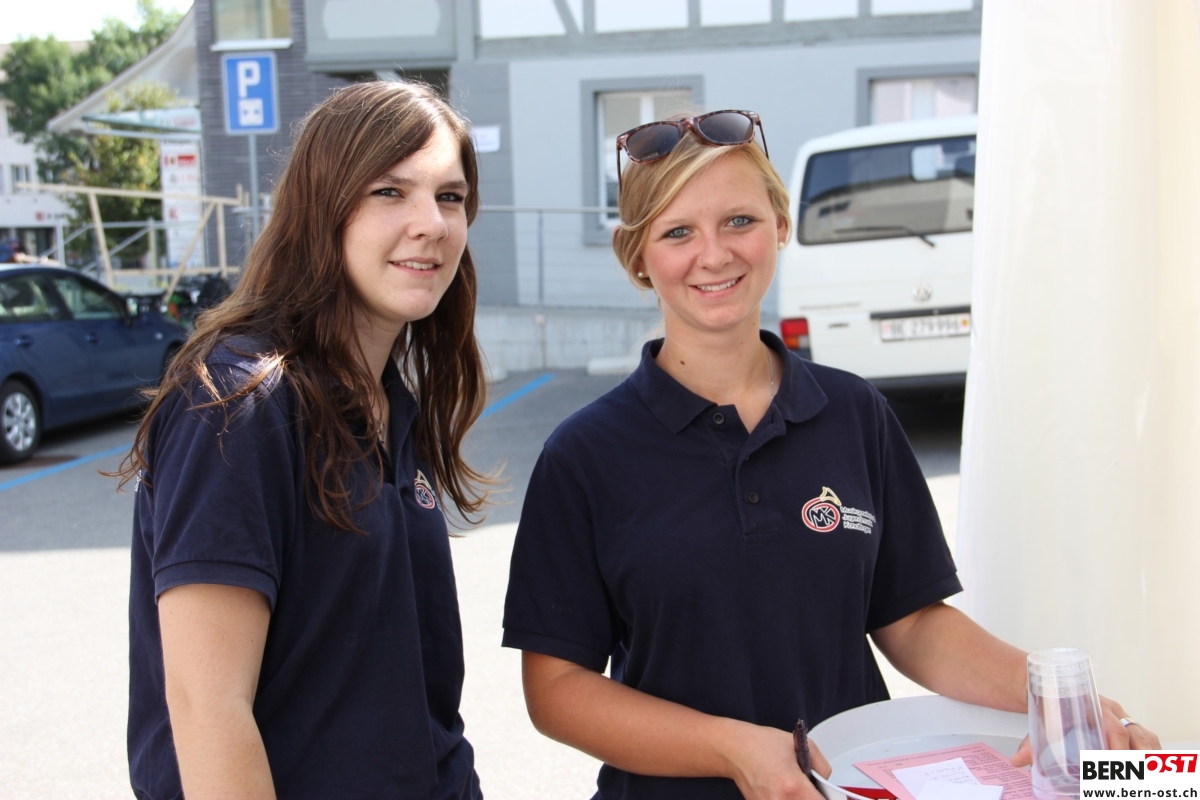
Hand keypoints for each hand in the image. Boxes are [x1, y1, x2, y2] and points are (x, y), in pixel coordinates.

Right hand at [725, 723, 831, 799]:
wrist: (734, 750)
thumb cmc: (762, 745)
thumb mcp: (801, 745)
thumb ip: (821, 766)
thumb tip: (825, 782)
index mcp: (793, 786)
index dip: (828, 799)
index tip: (828, 795)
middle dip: (812, 798)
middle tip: (812, 789)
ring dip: (799, 798)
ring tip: (793, 787)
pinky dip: (785, 798)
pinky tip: (782, 788)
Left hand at [1010, 695, 1161, 766]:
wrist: (1050, 685)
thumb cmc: (1049, 705)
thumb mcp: (1040, 722)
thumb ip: (1031, 743)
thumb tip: (1017, 761)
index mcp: (1094, 706)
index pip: (1115, 729)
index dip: (1118, 749)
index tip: (1114, 766)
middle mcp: (1112, 710)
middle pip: (1138, 734)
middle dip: (1139, 758)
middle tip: (1133, 777)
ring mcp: (1122, 716)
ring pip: (1147, 736)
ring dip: (1150, 758)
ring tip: (1147, 777)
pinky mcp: (1127, 724)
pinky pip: (1148, 738)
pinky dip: (1153, 755)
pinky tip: (1152, 770)